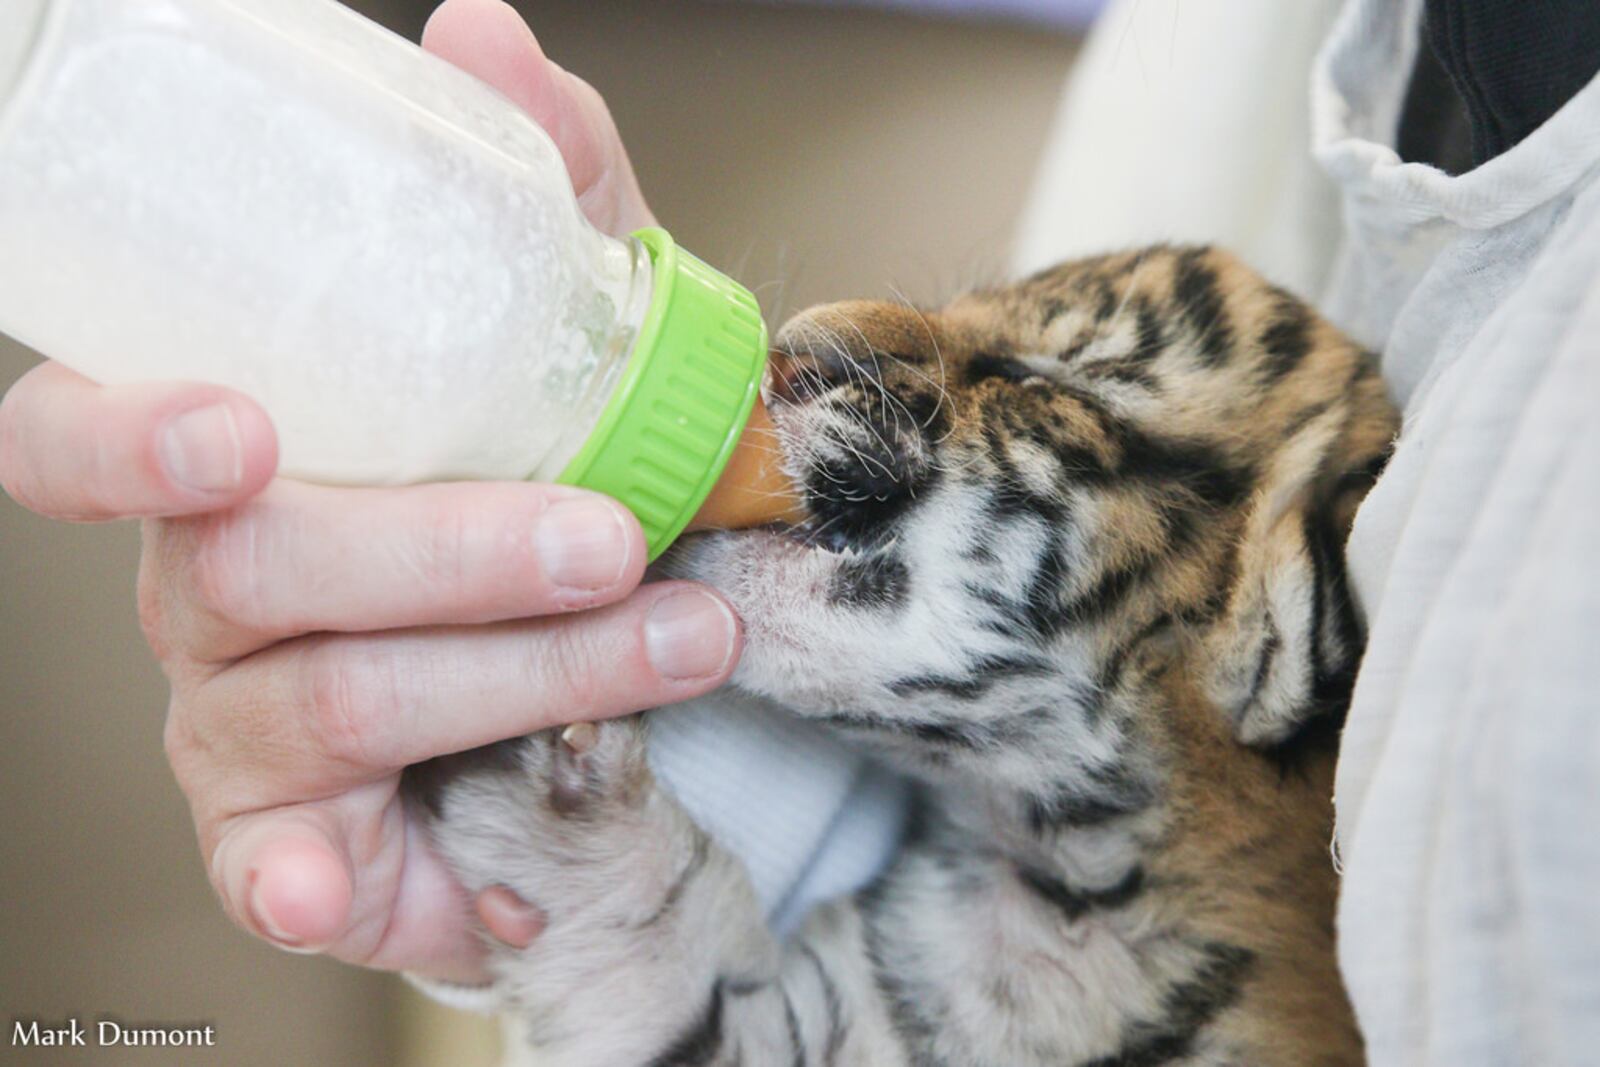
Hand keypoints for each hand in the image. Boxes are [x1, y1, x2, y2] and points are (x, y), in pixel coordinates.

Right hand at [0, 0, 728, 981]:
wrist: (604, 652)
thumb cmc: (551, 481)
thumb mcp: (565, 337)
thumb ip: (537, 196)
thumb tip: (484, 35)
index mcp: (231, 461)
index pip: (86, 437)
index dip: (125, 432)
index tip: (237, 425)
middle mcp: (208, 594)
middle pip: (259, 571)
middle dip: (452, 554)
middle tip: (615, 538)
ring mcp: (240, 730)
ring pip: (335, 701)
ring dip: (524, 672)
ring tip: (686, 639)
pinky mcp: (295, 847)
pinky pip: (278, 876)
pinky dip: (313, 886)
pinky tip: (353, 893)